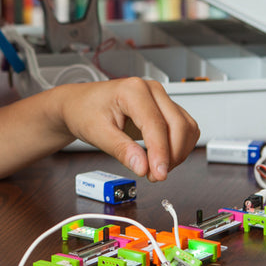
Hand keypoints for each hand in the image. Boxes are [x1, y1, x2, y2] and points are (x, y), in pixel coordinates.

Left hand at [55, 77, 199, 181]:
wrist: (79, 104)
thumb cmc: (84, 111)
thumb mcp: (97, 132)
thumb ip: (121, 149)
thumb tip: (142, 167)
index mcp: (133, 90)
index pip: (156, 125)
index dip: (161, 153)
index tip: (158, 174)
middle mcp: (151, 90)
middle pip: (179, 125)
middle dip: (172, 155)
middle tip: (154, 175)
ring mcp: (160, 98)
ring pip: (186, 127)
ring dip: (178, 152)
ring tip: (155, 168)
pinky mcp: (164, 108)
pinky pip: (183, 128)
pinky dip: (178, 146)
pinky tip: (162, 158)